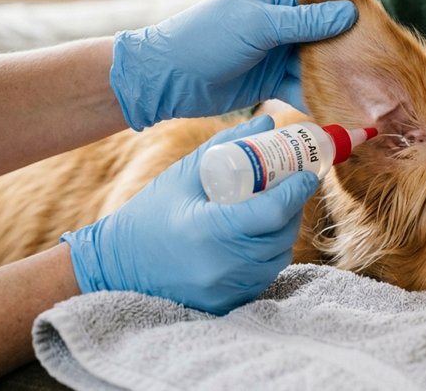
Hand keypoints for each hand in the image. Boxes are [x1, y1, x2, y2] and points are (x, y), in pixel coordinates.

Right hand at [61, 115, 317, 314]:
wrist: (116, 266)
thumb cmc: (149, 215)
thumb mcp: (184, 174)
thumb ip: (227, 145)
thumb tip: (266, 120)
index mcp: (210, 230)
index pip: (272, 212)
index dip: (297, 191)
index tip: (309, 174)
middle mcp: (222, 265)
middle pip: (280, 235)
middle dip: (294, 209)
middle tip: (294, 188)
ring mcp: (225, 289)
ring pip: (276, 259)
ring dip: (284, 233)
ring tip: (278, 210)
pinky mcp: (225, 304)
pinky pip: (262, 278)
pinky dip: (267, 256)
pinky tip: (261, 238)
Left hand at [111, 0, 355, 130]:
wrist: (166, 79)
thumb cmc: (206, 40)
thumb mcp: (259, 26)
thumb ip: (305, 22)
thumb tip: (350, 14)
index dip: (350, 14)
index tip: (379, 29)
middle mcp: (281, 21)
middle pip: (327, 34)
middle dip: (349, 50)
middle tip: (381, 67)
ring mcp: (277, 52)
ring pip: (319, 63)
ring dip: (338, 77)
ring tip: (369, 92)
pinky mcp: (272, 81)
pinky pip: (305, 88)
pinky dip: (322, 98)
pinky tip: (343, 109)